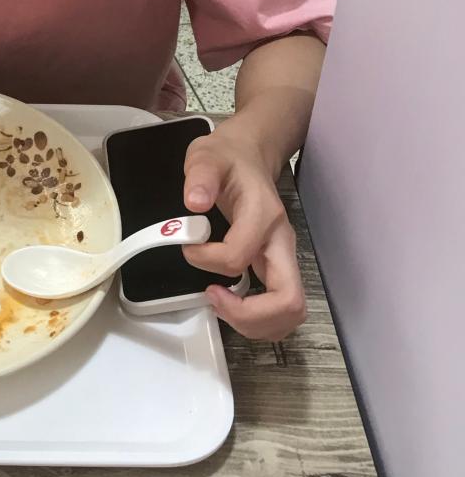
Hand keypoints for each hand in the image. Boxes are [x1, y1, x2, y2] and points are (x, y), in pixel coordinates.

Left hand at [182, 121, 305, 340]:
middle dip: (249, 316)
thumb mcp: (205, 155)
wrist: (249, 153)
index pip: (239, 256)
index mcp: (264, 214)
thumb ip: (200, 175)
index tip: (187, 248)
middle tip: (213, 300)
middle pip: (290, 300)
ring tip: (220, 304)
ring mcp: (283, 256)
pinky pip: (279, 306)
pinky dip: (256, 317)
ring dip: (254, 323)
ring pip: (290, 312)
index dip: (206, 261)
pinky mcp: (277, 265)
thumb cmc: (227, 157)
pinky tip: (229, 301)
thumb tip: (194, 202)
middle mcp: (281, 241)